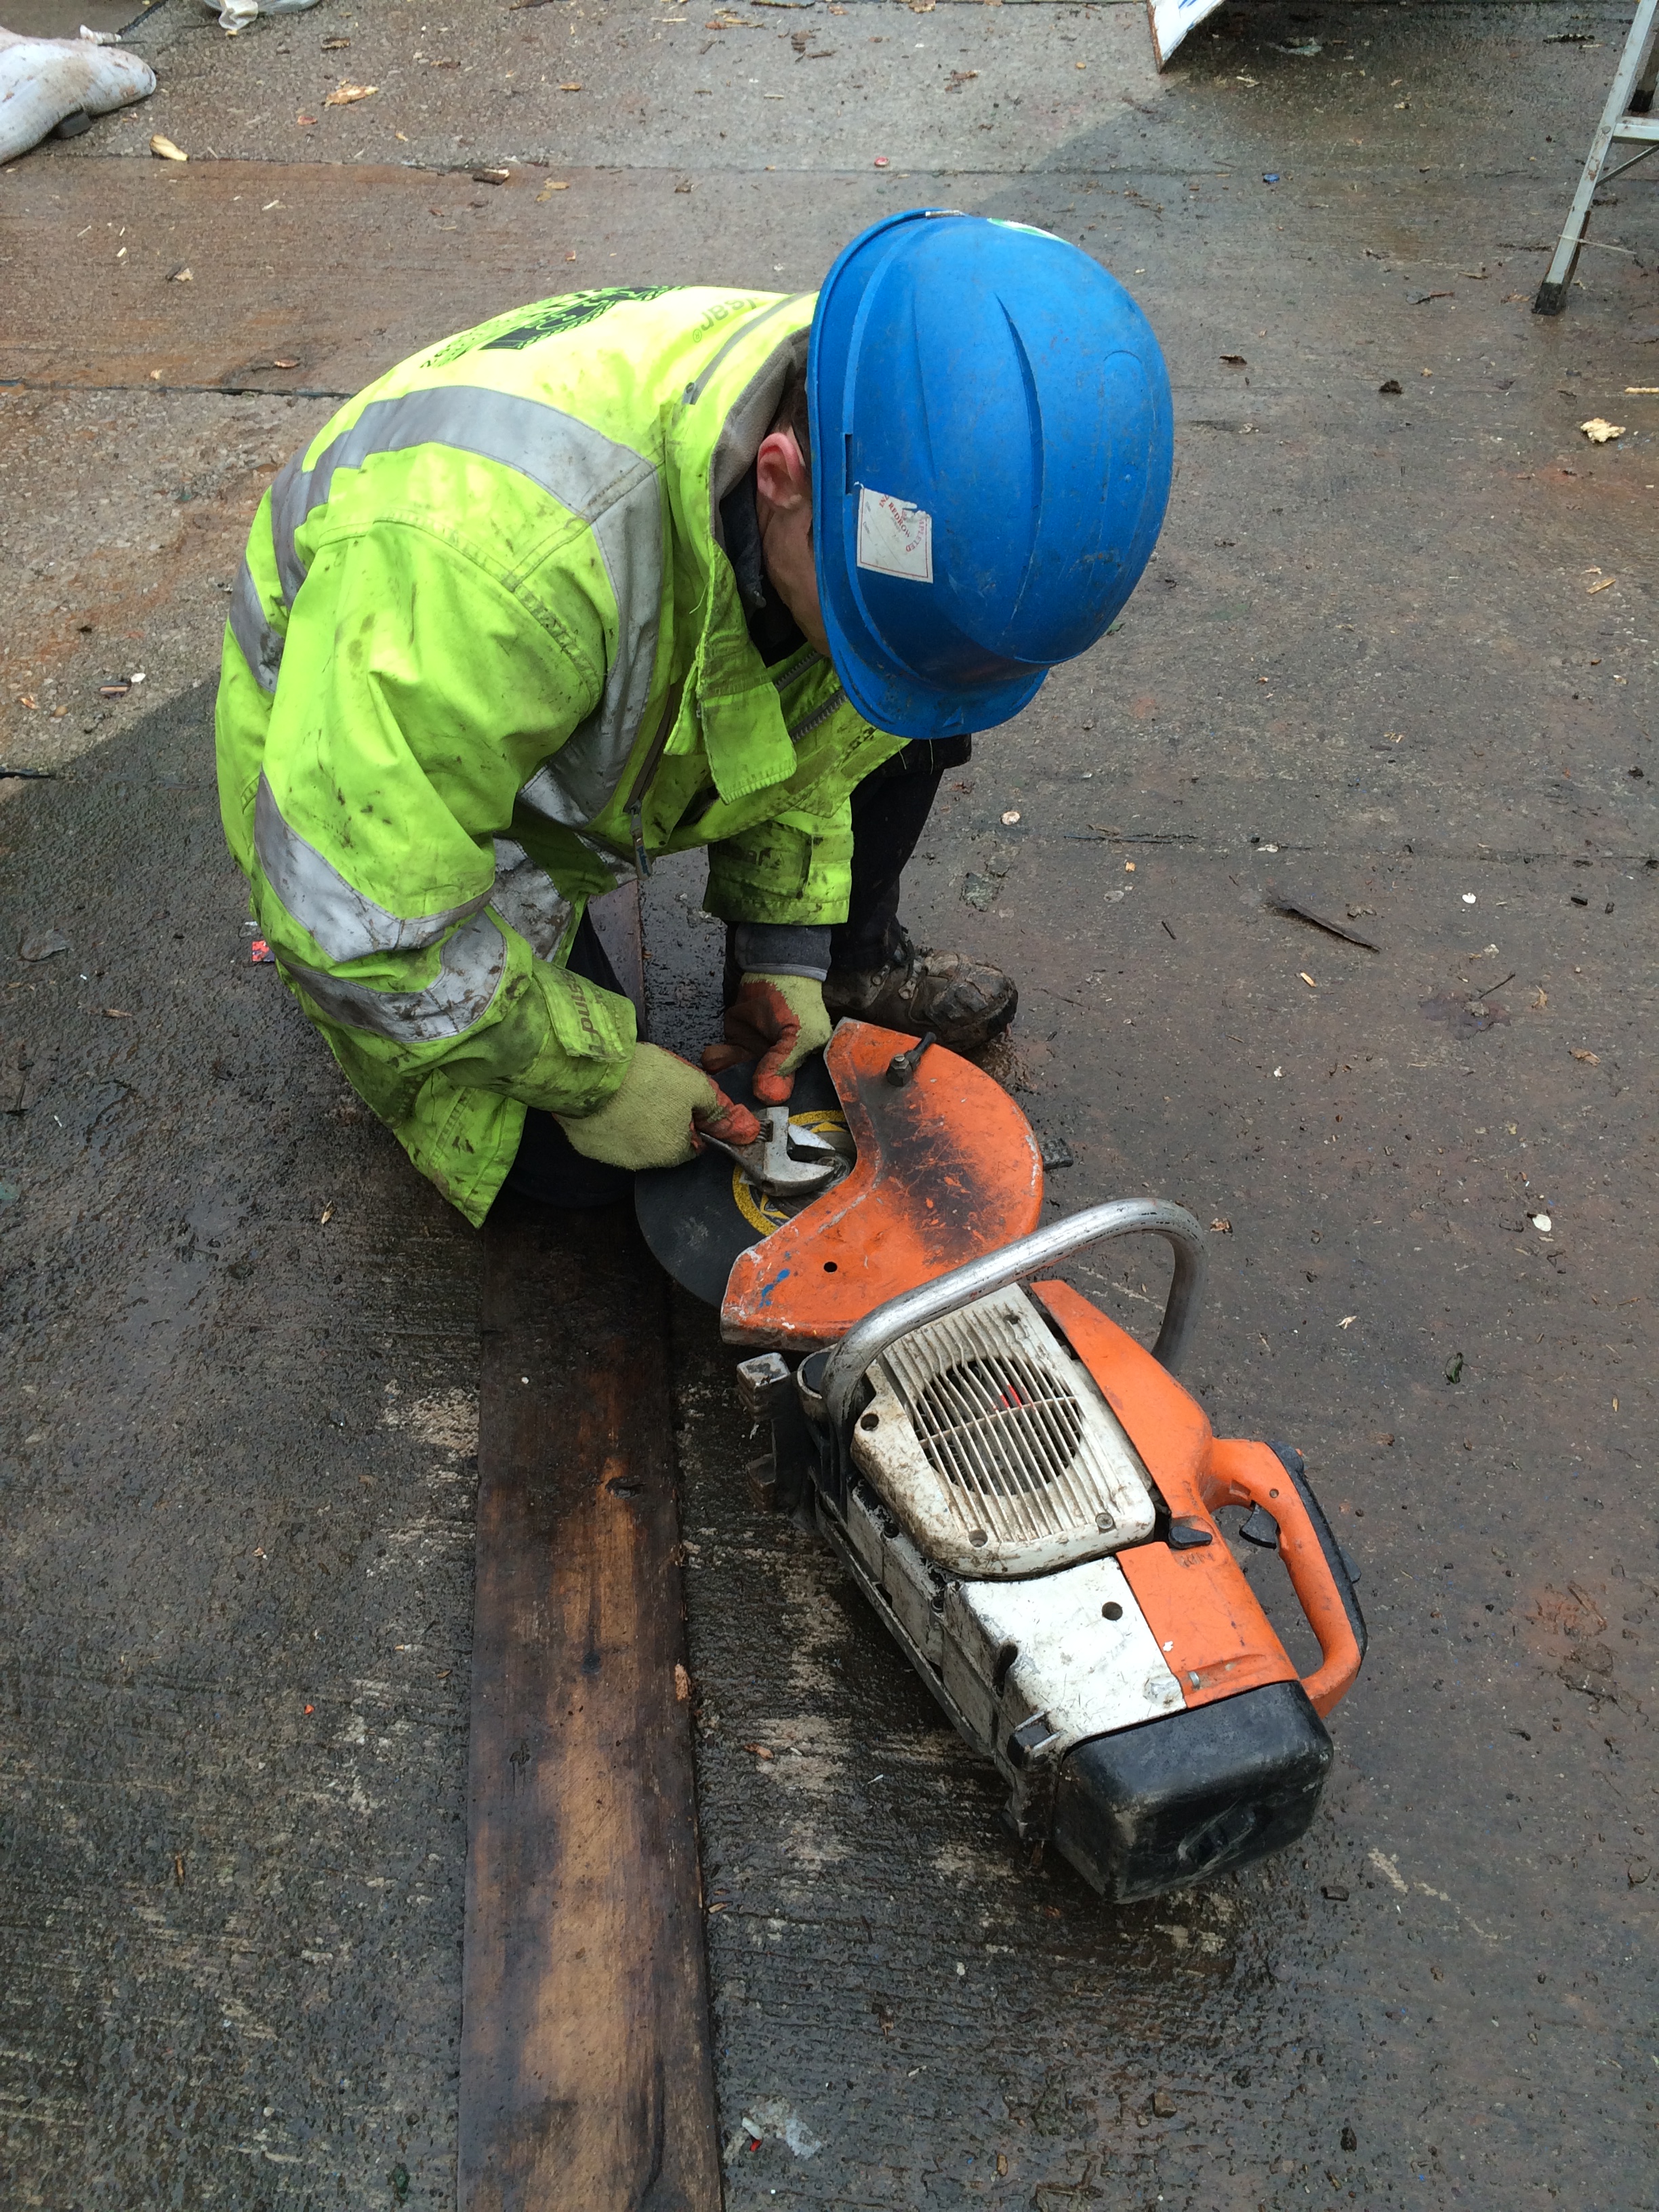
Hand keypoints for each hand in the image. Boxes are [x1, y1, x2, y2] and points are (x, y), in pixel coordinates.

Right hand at [555, 1042, 761, 1170]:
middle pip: (663, 1143)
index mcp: (673, 1152)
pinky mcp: (586, 1146)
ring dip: (636, 1122)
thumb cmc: (647, 1079)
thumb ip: (718, 1108)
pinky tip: (608, 1100)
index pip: (694, 1143)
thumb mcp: (693, 1085)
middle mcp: (644, 1163)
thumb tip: (745, 1129)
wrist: (589, 1074)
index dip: (693, 1119)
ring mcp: (611, 1157)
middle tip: (655, 1090)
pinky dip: (610, 1121)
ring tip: (629, 1092)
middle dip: (664, 1121)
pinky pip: (606, 1135)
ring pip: (633, 1141)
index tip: (683, 1098)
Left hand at [702, 972, 832, 1104]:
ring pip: (738, 1076)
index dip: (771, 1106)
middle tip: (729, 1101)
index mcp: (800, 1067)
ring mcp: (756, 1055)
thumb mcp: (798, 1035)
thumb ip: (781, 1064)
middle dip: (742, 1096)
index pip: (787, 1095)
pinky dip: (716, 1060)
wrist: (774, 970)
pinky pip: (725, 1059)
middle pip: (759, 1091)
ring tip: (717, 1073)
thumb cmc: (796, 1002)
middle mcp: (778, 1066)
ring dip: (726, 1078)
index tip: (754, 1115)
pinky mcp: (738, 1044)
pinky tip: (711, 1058)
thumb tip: (768, 1095)